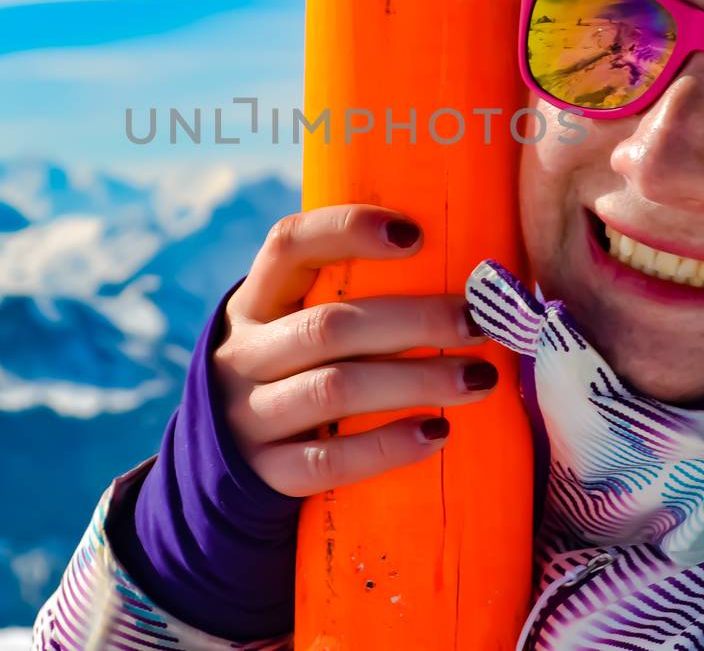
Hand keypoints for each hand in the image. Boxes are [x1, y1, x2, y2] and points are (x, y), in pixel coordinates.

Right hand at [212, 204, 498, 496]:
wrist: (224, 460)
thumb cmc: (294, 372)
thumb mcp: (294, 325)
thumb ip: (349, 299)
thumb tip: (467, 276)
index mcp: (256, 302)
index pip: (288, 245)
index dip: (347, 231)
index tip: (415, 234)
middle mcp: (243, 354)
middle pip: (329, 327)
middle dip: (414, 320)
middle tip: (478, 322)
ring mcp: (249, 416)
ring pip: (333, 391)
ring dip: (416, 381)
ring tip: (479, 379)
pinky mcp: (266, 473)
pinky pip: (329, 461)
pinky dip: (387, 446)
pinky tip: (437, 433)